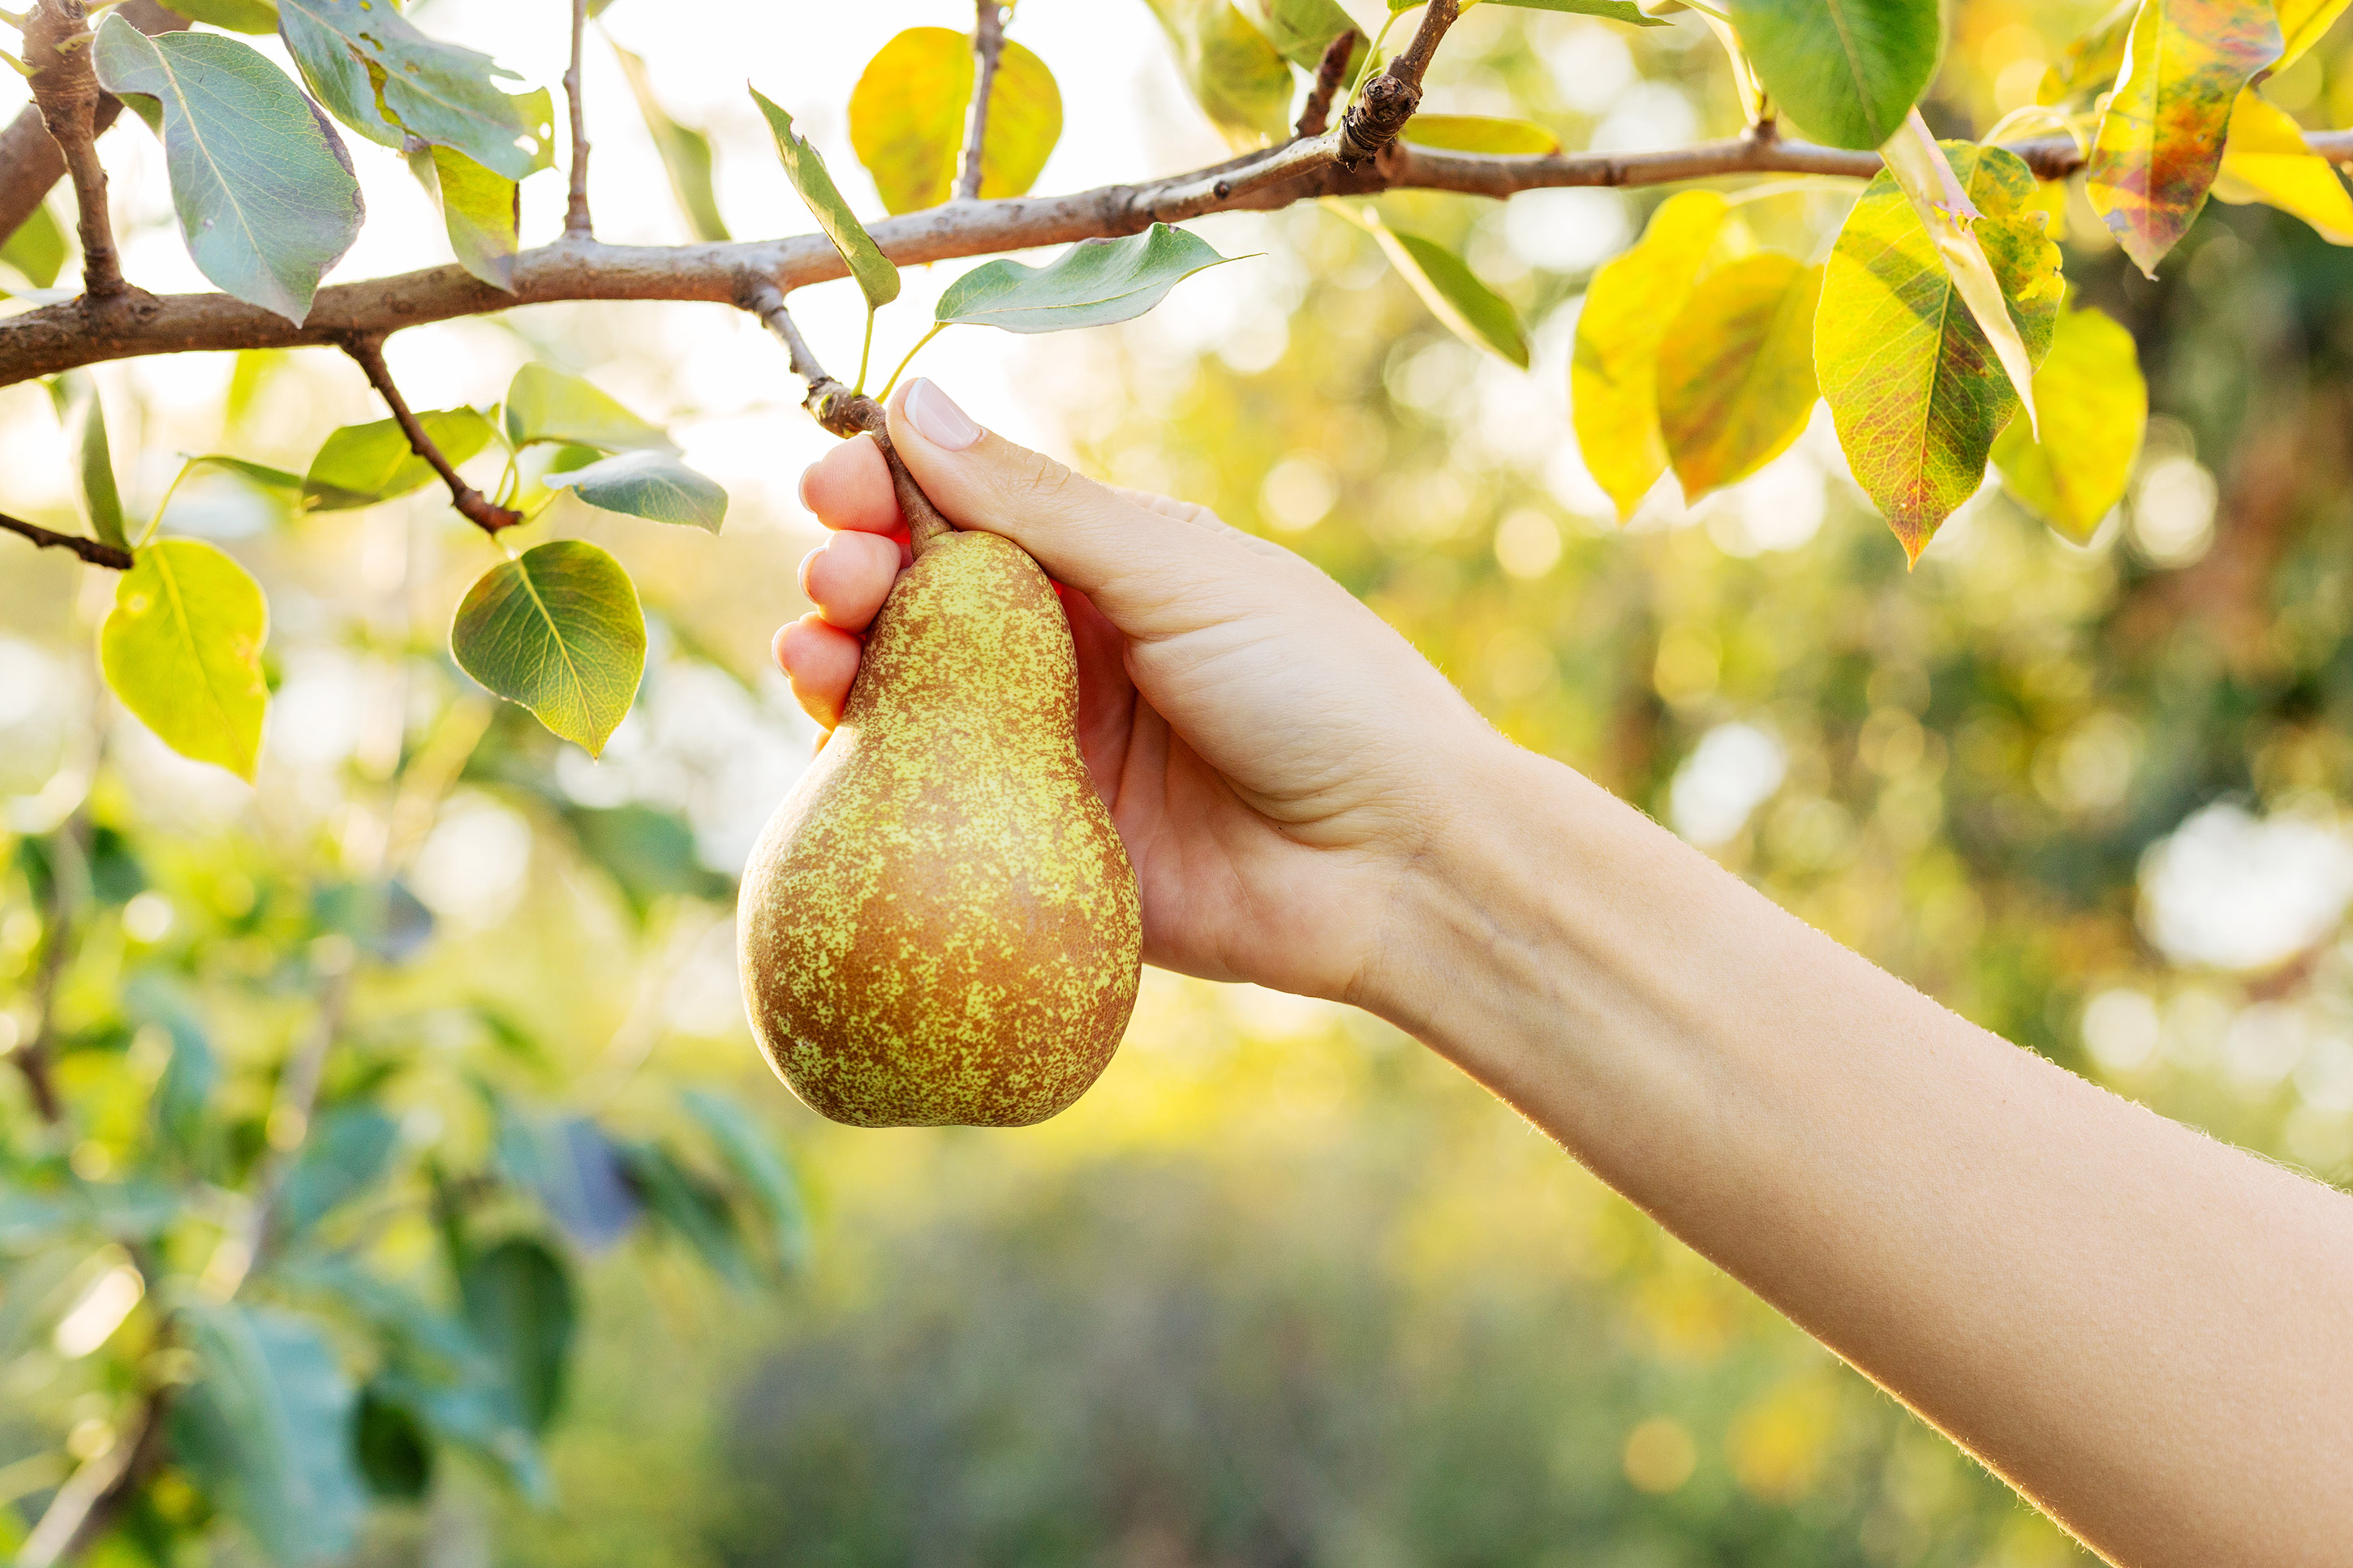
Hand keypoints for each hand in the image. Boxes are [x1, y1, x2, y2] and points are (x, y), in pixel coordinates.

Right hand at [776, 379, 1499, 1003]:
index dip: (893, 485)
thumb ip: (1043, 505)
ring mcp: (1047, 749)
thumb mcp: (1181, 574)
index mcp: (1112, 567)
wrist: (1395, 862)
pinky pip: (928, 802)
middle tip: (835, 570)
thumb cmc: (1320, 691)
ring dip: (838, 656)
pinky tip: (831, 732)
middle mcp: (1069, 651)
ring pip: (907, 693)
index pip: (970, 507)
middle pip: (919, 597)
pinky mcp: (1036, 844)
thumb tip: (915, 403)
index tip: (837, 478)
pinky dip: (866, 764)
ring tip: (816, 645)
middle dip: (855, 568)